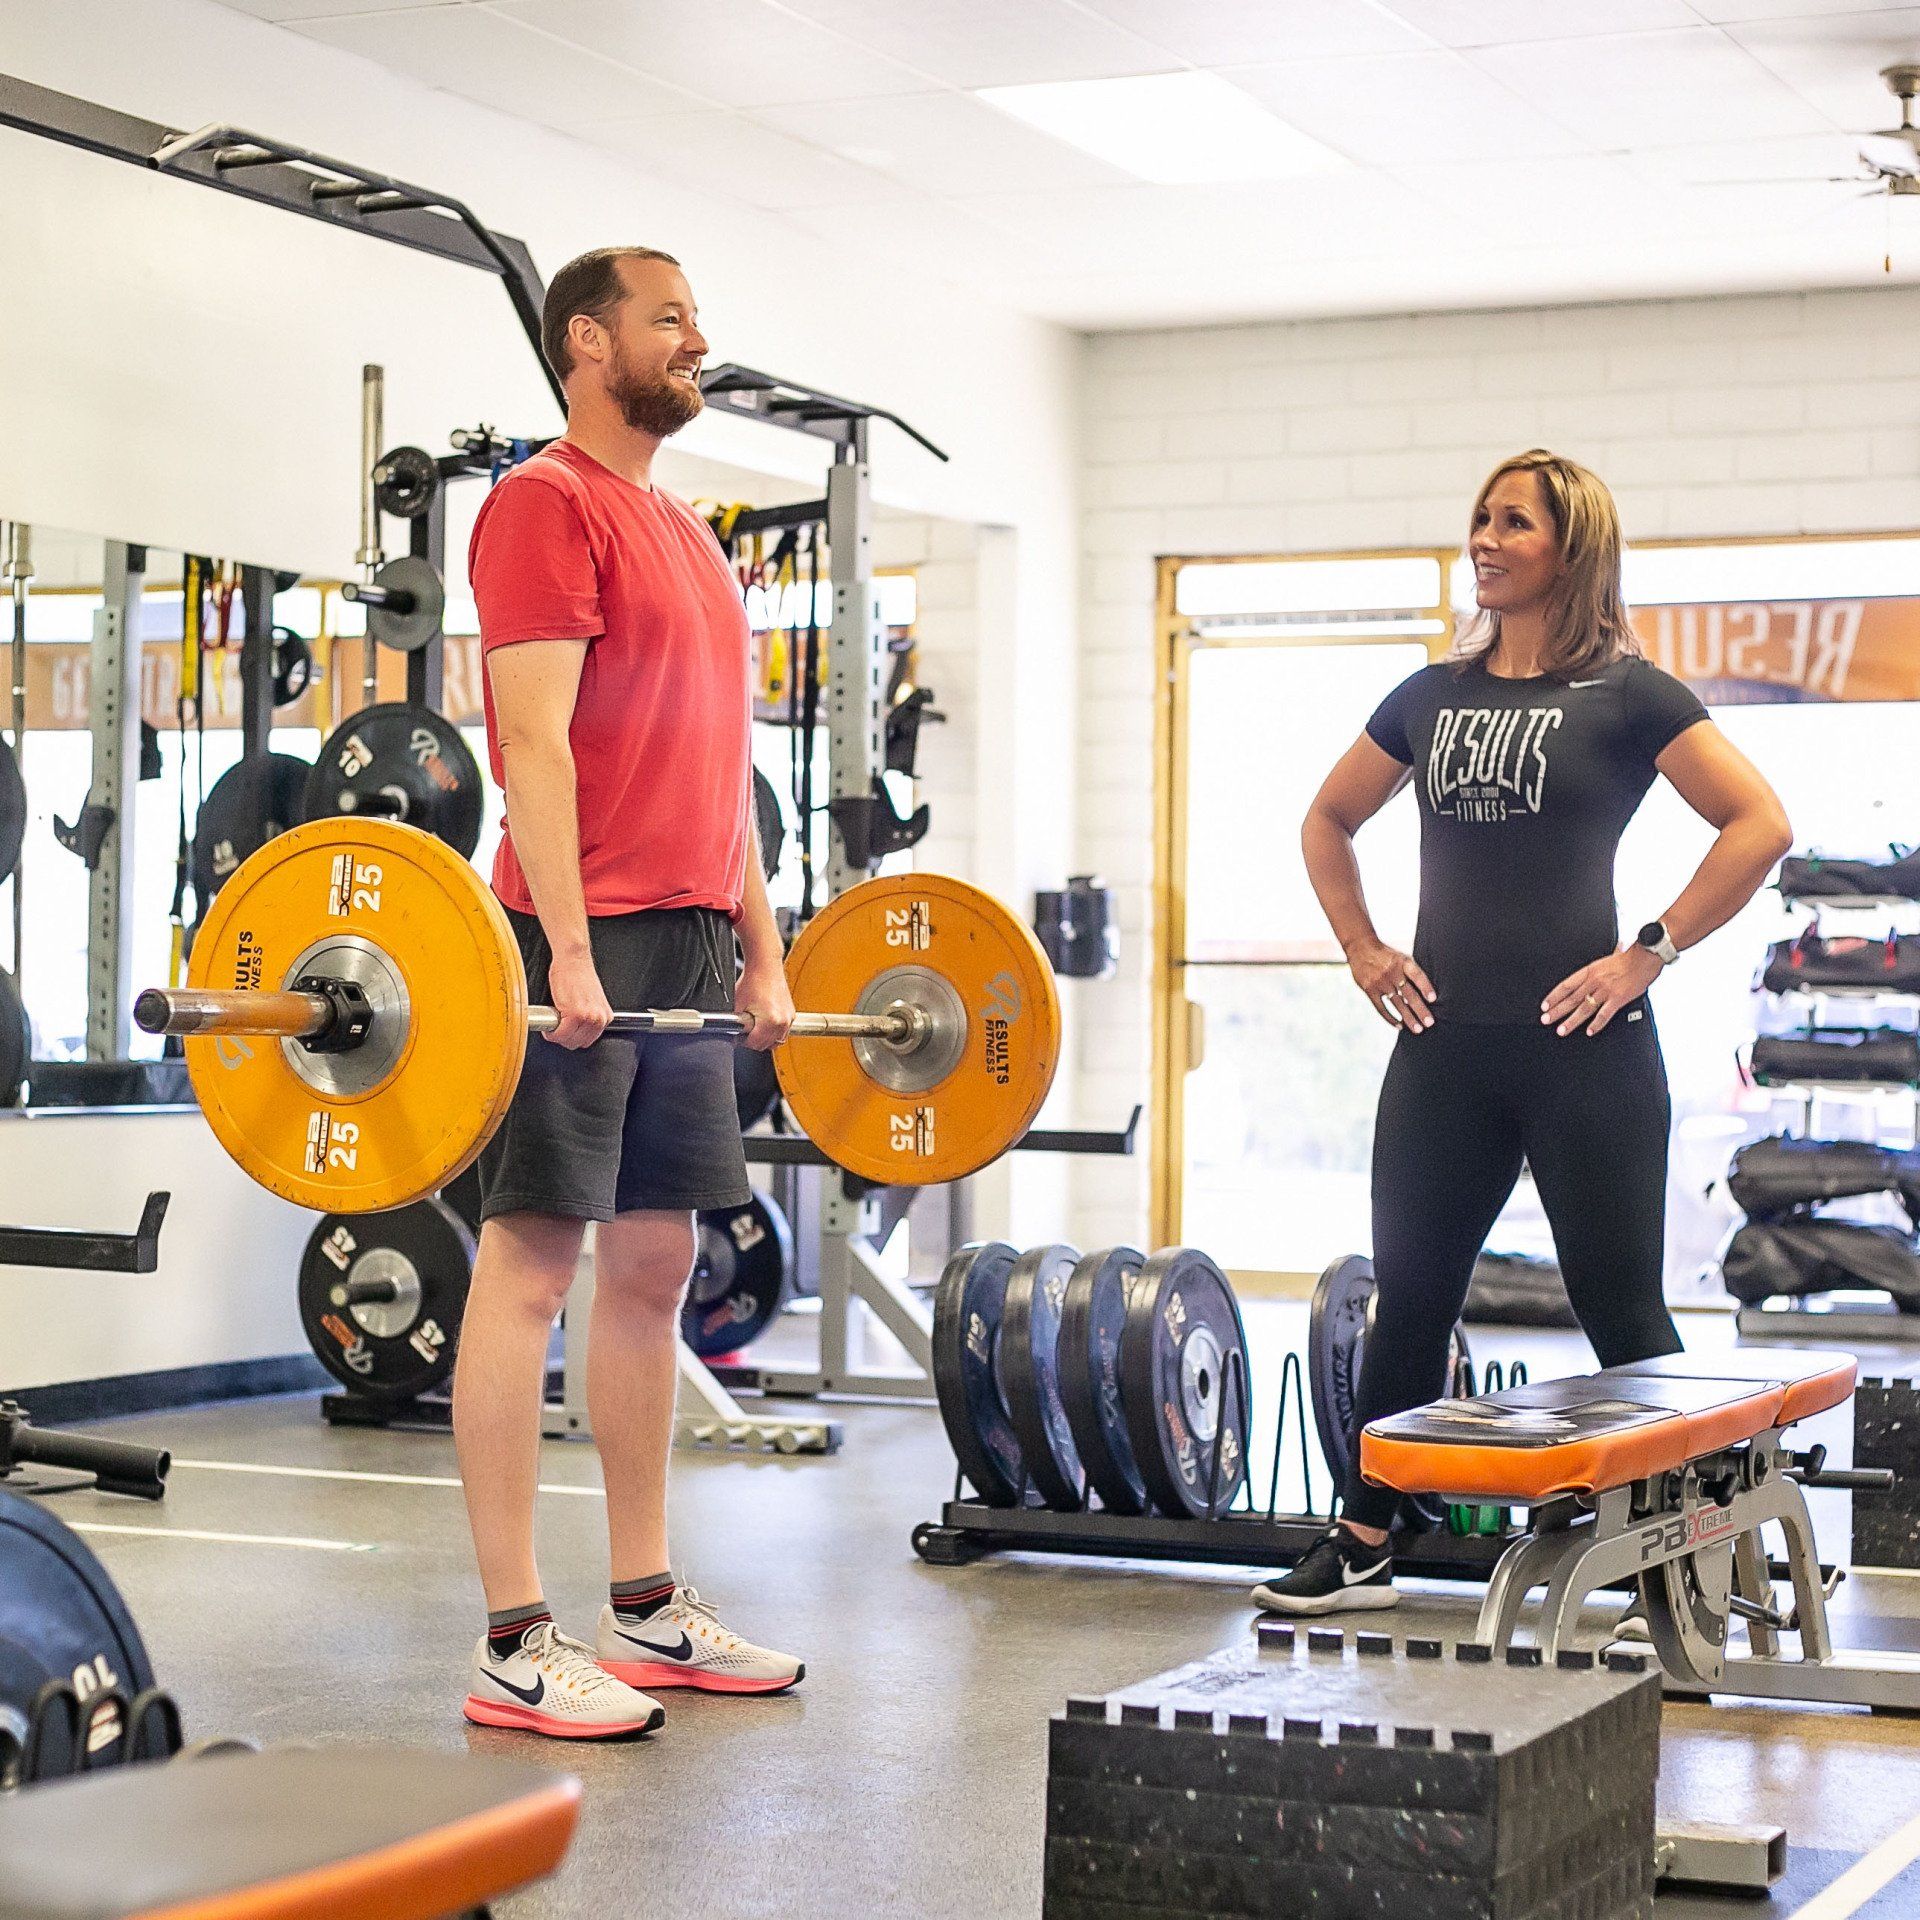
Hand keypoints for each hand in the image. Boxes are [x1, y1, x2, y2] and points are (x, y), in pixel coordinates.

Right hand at [543, 947, 611, 1048]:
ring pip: (568, 1040)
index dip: (573, 1037)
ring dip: (556, 1035)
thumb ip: (587, 1017)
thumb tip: (576, 1030)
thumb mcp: (590, 1001)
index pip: (588, 1040)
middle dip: (564, 1037)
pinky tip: (548, 1024)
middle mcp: (599, 1019)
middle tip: (556, 1028)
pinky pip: (559, 1034)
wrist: (574, 960)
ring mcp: (588, 1018)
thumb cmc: (578, 975)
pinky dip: (551, 1033)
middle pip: (578, 1043)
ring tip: (552, 1024)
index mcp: (605, 1017)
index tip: (565, 1031)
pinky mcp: (574, 1015)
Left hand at [735, 958, 794, 1050]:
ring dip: (765, 1039)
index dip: (742, 1042)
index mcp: (771, 1021)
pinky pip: (782, 1032)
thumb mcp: (738, 1005)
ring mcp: (789, 1018)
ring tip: (754, 1028)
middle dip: (753, 1041)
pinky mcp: (791, 1014)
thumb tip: (735, 1034)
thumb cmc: (753, 981)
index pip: (755, 1044)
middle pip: (766, 1045)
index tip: (737, 1037)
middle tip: (743, 1032)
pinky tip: (764, 1023)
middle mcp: (783, 1022)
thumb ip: (736, 1025)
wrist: (765, 966)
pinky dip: (773, 1031)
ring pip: (776, 1041)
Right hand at [1347, 938, 1435, 1031]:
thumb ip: (1412, 972)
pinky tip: (1399, 1026)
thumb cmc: (1387, 955)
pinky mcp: (1369, 989)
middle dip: (1420, 1010)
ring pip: (1397, 1004)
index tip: (1433, 999)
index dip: (1425, 987)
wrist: (1361, 947)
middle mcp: (1392, 973)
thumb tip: (1427, 993)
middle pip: (1409, 994)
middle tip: (1429, 1023)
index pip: (1417, 976)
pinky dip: (1390, 1018)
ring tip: (1418, 1029)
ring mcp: (1380, 982)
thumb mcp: (1401, 957)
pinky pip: (1381, 1007)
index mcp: (1403, 962)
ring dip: (1408, 1018)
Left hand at [1541, 946, 1661, 1036]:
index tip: (1545, 1005)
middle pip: (1571, 999)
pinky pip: (1604, 1014)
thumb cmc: (1631, 957)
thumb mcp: (1609, 958)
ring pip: (1584, 1009)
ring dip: (1571, 1021)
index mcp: (1590, 971)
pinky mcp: (1618, 999)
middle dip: (1557, 1011)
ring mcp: (1606, 991)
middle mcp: (1595, 981)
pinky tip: (1589, 1031)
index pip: (1566, 985)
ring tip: (1561, 1030)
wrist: (1646, 957)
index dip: (1553, 996)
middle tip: (1546, 1020)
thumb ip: (1605, 963)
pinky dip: (1596, 1024)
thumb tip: (1613, 950)